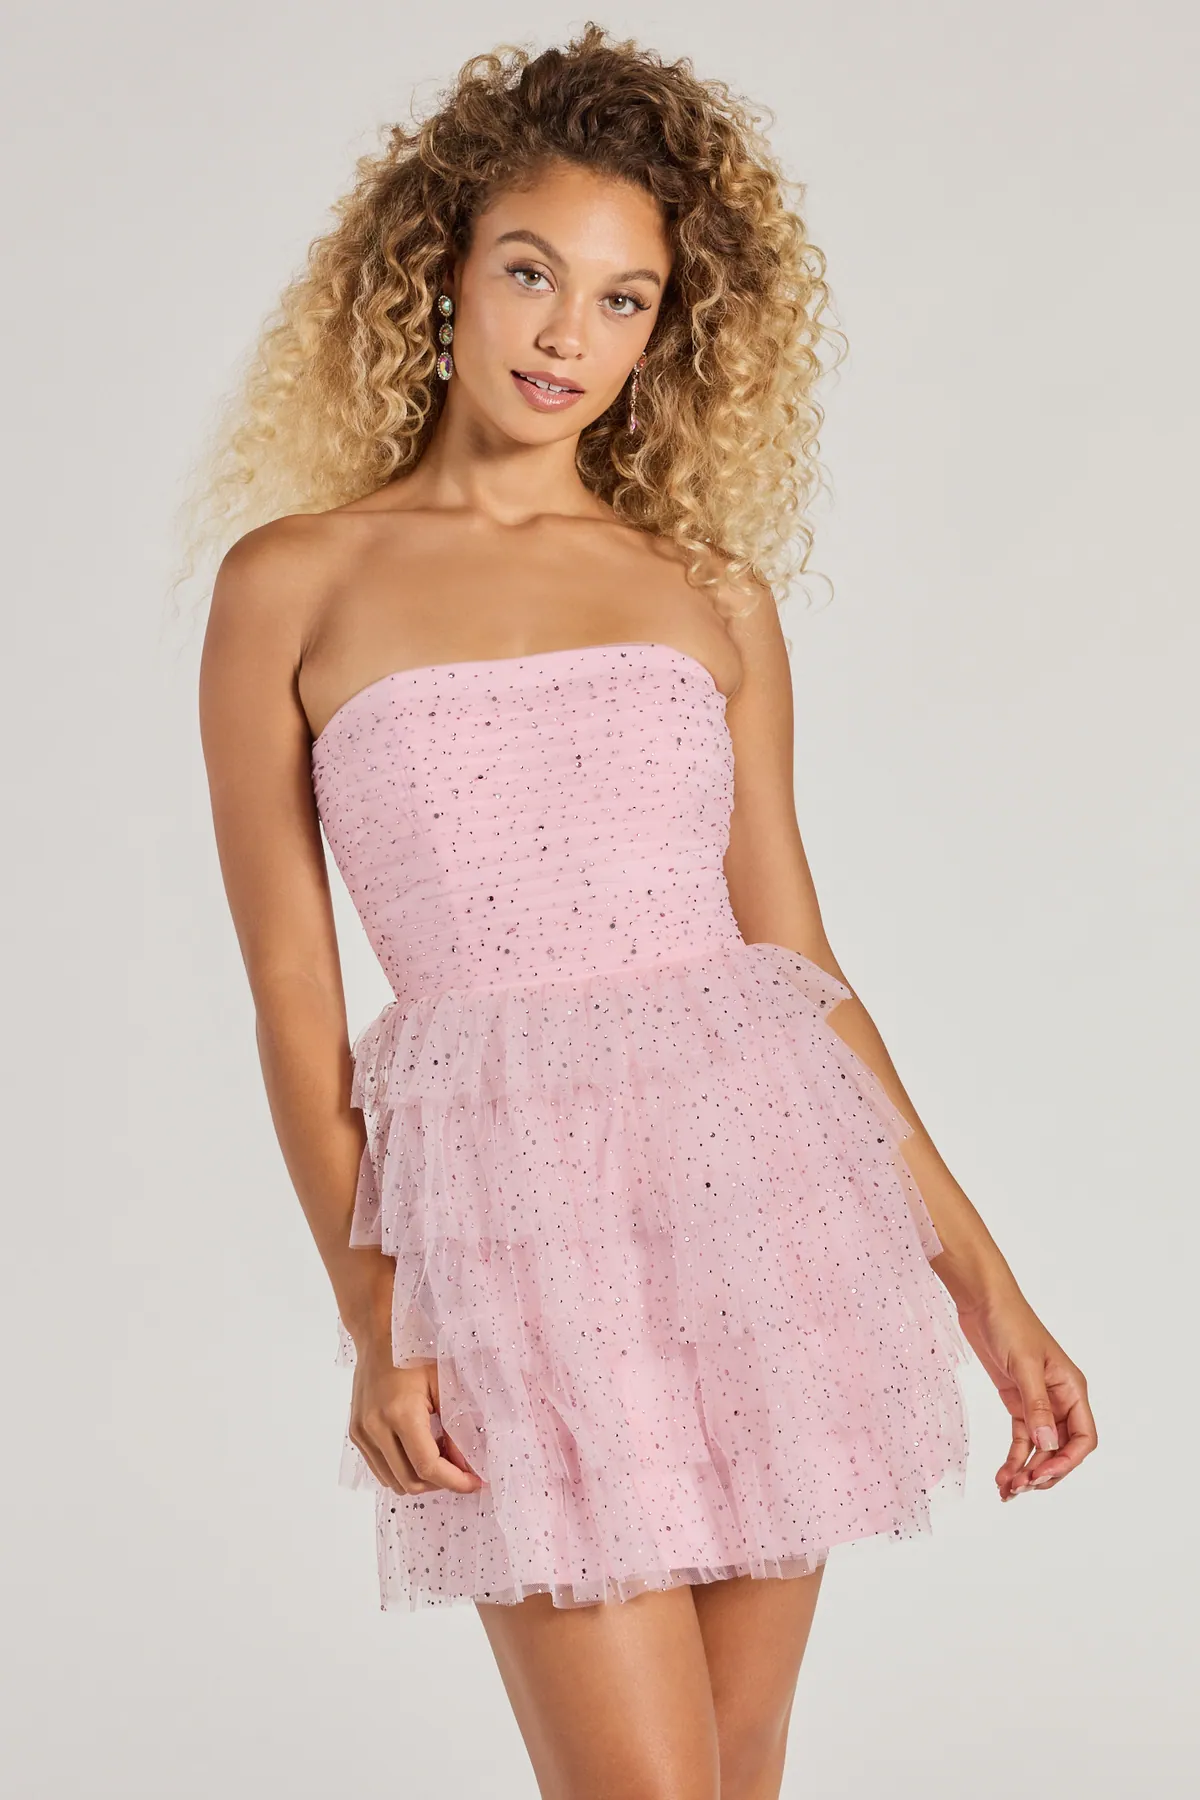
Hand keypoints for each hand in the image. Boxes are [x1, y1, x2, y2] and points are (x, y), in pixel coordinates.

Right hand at [349, 1344, 482, 1496]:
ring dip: (420, 1478)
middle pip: (410, 1481)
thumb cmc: (416, 1353)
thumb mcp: (444, 1385)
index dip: (454, 1481)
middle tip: (461, 1468)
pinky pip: (380, 1469)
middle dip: (440, 1483)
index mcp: (400, 1412)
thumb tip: (466, 1464)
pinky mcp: (356, 1433)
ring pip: (393, 1481)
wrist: (379, 1335)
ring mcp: (362, 1432)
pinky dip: (402, 1470)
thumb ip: (455, 1428)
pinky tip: (418, 1450)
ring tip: (439, 1455)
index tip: (475, 1483)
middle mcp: (376, 1427)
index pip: (427, 1466)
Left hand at [955, 1293, 1096, 1500]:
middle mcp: (1060, 1399)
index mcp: (1072, 1389)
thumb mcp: (1025, 1365)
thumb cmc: (1010, 1324)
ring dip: (1026, 1471)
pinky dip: (1013, 1458)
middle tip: (1020, 1487)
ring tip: (1007, 1491)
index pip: (1083, 1437)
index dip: (1067, 1461)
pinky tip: (1002, 1477)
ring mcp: (1038, 1402)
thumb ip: (1036, 1406)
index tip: (1043, 1476)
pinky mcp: (1016, 1402)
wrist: (982, 1302)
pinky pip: (1020, 1438)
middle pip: (1061, 1449)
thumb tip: (1047, 1446)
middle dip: (1044, 1471)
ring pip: (1039, 1448)